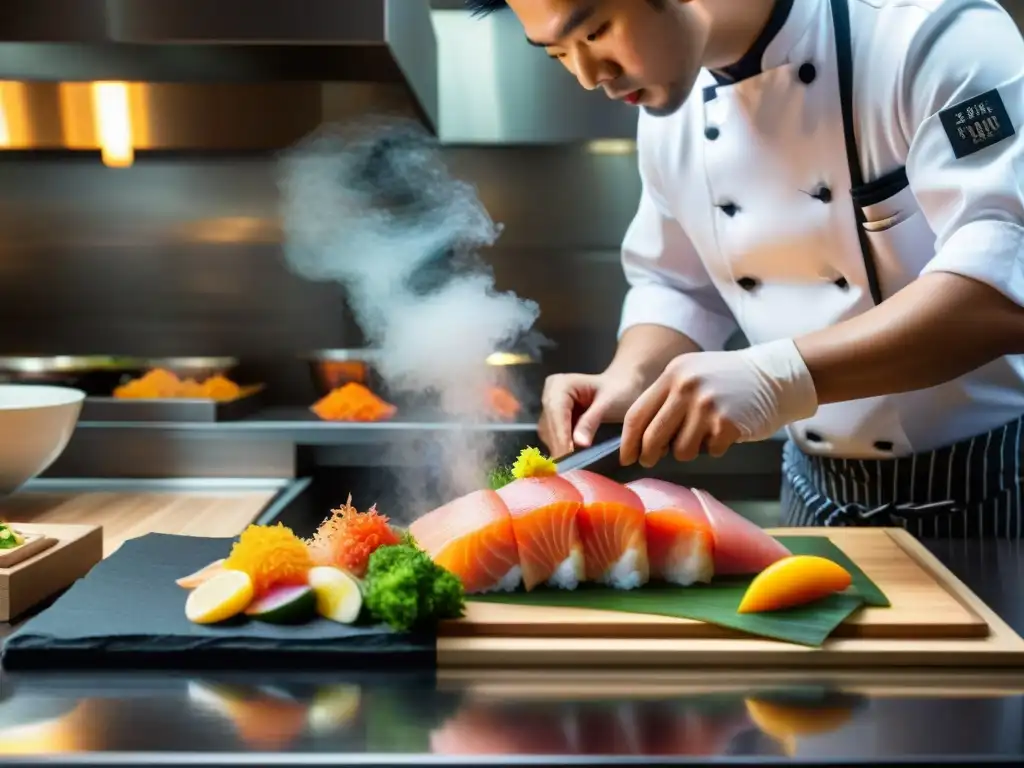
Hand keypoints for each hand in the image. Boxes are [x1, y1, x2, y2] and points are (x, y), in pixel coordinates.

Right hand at [538, 368, 648, 456]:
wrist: (623, 386)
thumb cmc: (620, 390)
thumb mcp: (608, 403)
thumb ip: (591, 421)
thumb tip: (579, 444)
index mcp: (560, 385)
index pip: (556, 413)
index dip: (561, 436)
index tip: (567, 458)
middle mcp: (549, 394)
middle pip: (549, 425)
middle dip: (559, 446)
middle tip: (568, 469)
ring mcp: (550, 407)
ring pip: (548, 433)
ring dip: (559, 449)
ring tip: (571, 466)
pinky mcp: (554, 419)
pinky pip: (554, 436)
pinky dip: (562, 447)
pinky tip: (571, 458)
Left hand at [620, 338, 818, 467]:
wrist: (776, 376)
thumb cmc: (730, 380)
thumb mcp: (692, 374)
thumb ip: (667, 399)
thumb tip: (641, 438)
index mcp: (673, 374)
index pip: (637, 414)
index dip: (627, 441)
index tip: (625, 456)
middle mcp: (687, 388)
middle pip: (653, 437)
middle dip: (649, 455)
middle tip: (650, 460)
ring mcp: (707, 406)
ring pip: (681, 450)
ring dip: (690, 449)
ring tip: (705, 433)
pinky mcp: (727, 424)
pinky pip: (710, 451)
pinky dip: (716, 447)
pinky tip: (727, 431)